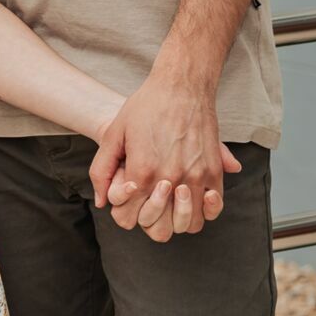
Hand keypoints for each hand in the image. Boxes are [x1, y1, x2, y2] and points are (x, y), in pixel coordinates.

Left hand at [89, 72, 240, 237]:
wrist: (181, 86)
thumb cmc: (145, 107)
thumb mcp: (114, 133)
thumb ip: (102, 170)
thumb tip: (101, 202)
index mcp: (143, 171)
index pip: (129, 217)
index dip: (123, 213)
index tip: (126, 199)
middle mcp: (171, 179)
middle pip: (159, 229)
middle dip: (148, 222)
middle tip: (146, 204)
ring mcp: (196, 177)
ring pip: (187, 224)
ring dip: (175, 221)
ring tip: (168, 204)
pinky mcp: (214, 171)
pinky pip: (212, 210)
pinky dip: (201, 212)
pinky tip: (190, 199)